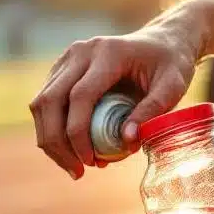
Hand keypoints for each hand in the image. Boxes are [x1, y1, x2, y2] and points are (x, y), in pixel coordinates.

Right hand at [29, 13, 202, 178]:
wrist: (161, 41)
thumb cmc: (170, 64)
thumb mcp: (173, 86)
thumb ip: (153, 110)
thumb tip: (126, 140)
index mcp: (107, 52)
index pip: (79, 96)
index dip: (78, 133)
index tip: (91, 161)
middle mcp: (80, 52)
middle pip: (50, 101)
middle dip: (57, 142)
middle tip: (77, 172)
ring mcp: (67, 59)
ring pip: (40, 104)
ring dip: (50, 141)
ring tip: (73, 167)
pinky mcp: (61, 70)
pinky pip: (45, 104)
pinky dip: (52, 131)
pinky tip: (70, 152)